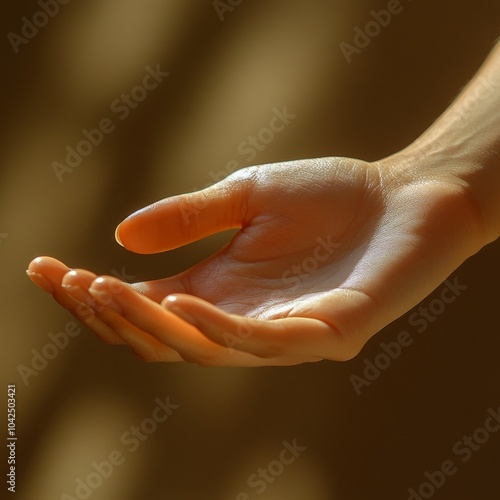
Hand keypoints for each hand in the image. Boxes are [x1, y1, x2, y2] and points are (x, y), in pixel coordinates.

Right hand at [27, 155, 481, 365]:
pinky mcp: (325, 334)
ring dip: (150, 325)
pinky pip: (261, 343)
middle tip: (68, 281)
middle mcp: (241, 318)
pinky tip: (182, 304)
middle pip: (160, 336)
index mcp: (219, 287)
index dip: (92, 294)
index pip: (143, 305)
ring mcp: (282, 334)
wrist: (406, 195)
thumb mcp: (247, 195)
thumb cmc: (333, 195)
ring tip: (104, 291)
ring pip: (201, 349)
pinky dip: (217, 328)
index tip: (43, 268)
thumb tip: (119, 235)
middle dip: (109, 315)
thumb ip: (189, 217)